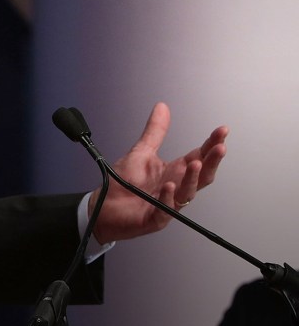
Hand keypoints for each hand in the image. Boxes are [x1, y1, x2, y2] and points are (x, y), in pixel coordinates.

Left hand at [90, 102, 227, 243]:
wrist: (103, 207)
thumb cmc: (124, 183)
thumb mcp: (141, 152)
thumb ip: (155, 132)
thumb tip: (163, 107)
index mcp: (175, 171)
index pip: (199, 156)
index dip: (211, 144)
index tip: (222, 130)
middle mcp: (176, 187)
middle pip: (201, 175)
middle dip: (212, 161)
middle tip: (220, 147)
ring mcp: (168, 204)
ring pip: (187, 192)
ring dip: (192, 178)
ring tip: (195, 163)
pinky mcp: (155, 218)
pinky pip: (165, 209)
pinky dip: (168, 198)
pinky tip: (169, 186)